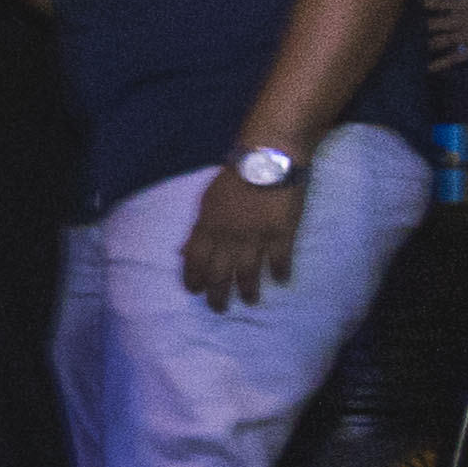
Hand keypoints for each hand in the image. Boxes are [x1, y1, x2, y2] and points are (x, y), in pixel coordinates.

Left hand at [181, 166, 309, 310]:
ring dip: (248, 291)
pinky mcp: (282, 234)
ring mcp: (256, 238)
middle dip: (217, 295)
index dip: (193, 278)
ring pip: (248, 274)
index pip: (194, 260)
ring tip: (250, 301)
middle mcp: (229, 237)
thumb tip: (185, 251)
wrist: (268, 157)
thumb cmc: (236, 174)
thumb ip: (200, 227)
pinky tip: (281, 281)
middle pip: (219, 274)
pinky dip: (280, 273)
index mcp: (208, 226)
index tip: (194, 291)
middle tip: (219, 309)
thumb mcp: (208, 199)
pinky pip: (280, 261)